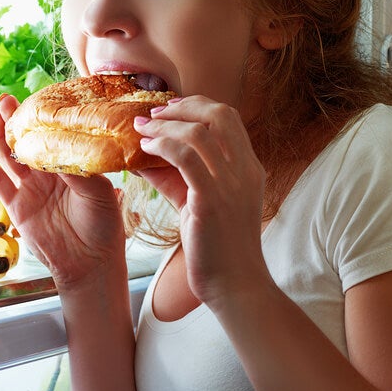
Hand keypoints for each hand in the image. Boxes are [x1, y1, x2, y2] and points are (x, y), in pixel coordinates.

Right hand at [0, 94, 125, 288]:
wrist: (91, 262)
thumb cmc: (103, 226)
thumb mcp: (98, 191)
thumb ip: (77, 170)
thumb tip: (58, 147)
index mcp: (74, 167)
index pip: (55, 137)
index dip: (43, 120)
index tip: (36, 100)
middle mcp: (51, 175)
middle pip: (29, 142)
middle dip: (17, 120)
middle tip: (6, 99)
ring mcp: (32, 189)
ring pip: (11, 156)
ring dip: (0, 135)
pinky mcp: (17, 206)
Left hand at [135, 96, 269, 307]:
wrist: (235, 284)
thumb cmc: (218, 247)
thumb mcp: (202, 203)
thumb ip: (179, 178)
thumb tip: (146, 157)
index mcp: (249, 167)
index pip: (229, 117)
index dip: (198, 105)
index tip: (170, 109)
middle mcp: (245, 170)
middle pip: (219, 114)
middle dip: (183, 106)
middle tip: (154, 113)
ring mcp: (231, 184)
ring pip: (198, 132)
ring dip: (164, 125)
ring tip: (142, 130)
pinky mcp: (211, 200)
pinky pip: (185, 158)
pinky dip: (162, 146)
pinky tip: (145, 151)